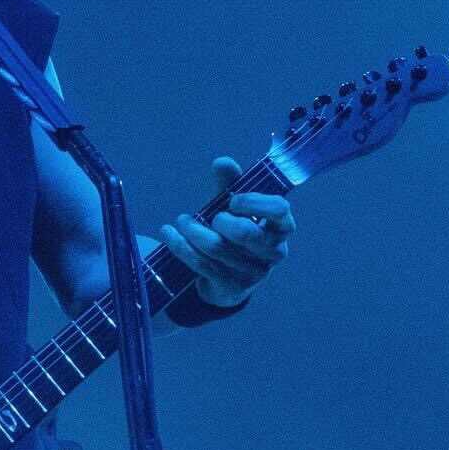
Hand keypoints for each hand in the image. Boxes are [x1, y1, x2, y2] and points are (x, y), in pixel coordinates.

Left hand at [158, 156, 294, 307]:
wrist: (225, 280)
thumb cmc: (233, 233)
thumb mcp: (233, 209)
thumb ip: (230, 185)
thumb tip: (222, 162)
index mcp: (281, 228)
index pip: (279, 211)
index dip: (255, 203)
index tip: (233, 200)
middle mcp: (273, 252)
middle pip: (245, 233)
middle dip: (219, 220)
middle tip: (207, 216)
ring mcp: (254, 273)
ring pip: (217, 248)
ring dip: (192, 231)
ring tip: (180, 221)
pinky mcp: (231, 287)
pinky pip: (202, 264)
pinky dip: (181, 246)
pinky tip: (168, 234)